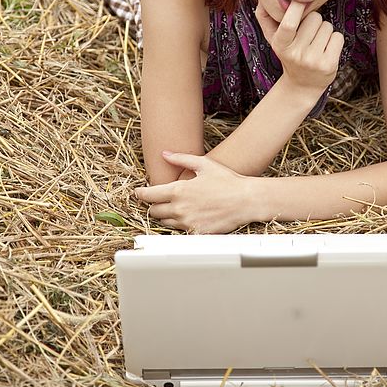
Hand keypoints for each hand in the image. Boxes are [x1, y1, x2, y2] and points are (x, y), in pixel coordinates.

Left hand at [134, 151, 254, 233]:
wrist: (247, 200)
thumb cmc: (228, 181)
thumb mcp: (204, 164)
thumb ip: (181, 159)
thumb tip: (165, 154)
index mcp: (178, 190)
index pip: (148, 196)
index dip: (140, 194)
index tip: (139, 193)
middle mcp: (179, 208)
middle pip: (153, 211)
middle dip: (153, 205)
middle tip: (159, 200)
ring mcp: (187, 222)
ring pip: (164, 222)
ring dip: (165, 215)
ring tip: (174, 208)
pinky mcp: (196, 232)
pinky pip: (179, 231)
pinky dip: (179, 224)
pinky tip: (187, 216)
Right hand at [254, 0, 343, 94]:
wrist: (302, 85)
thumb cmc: (289, 55)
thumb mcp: (273, 39)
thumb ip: (265, 18)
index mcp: (280, 45)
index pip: (288, 23)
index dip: (296, 8)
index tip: (299, 1)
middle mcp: (296, 54)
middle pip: (315, 17)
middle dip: (314, 21)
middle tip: (308, 34)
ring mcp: (313, 61)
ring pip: (327, 26)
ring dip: (324, 31)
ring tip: (316, 43)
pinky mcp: (329, 65)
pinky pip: (337, 37)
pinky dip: (334, 40)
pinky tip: (326, 50)